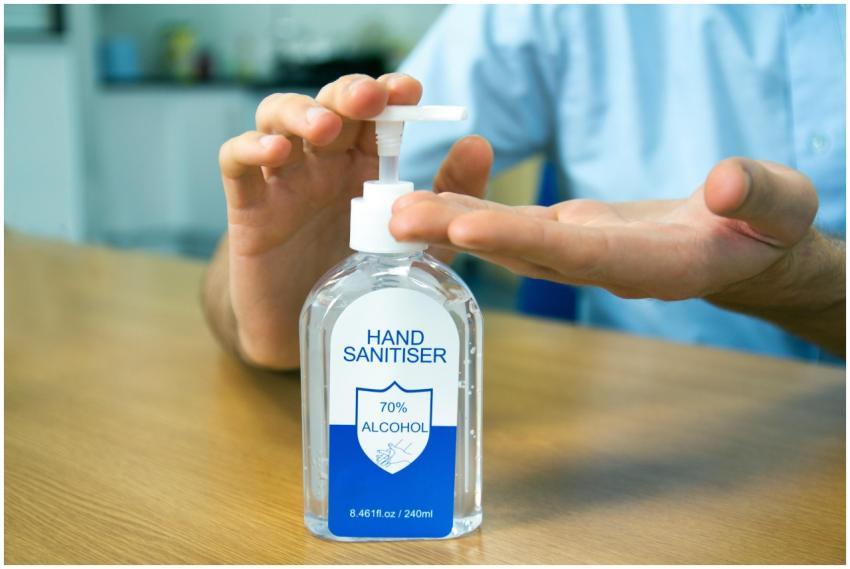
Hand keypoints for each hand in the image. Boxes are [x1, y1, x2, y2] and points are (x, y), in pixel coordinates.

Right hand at [214, 74, 491, 367]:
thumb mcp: (417, 242)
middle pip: (328, 106)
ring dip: (299, 113)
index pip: (372, 115)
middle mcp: (321, 164)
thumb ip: (447, 199)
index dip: (387, 94)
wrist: (306, 330)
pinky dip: (249, 148)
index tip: (408, 90)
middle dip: (348, 94)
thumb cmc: (358, 280)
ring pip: (277, 121)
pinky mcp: (248, 208)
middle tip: (369, 99)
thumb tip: (480, 143)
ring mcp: (282, 182)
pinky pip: (236, 164)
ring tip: (323, 127)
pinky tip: (273, 152)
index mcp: (361, 166)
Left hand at [391, 157, 836, 313]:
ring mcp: (580, 254)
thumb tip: (728, 184)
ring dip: (451, 224)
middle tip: (396, 216)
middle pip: (522, 251)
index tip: (464, 228)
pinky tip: (432, 200)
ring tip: (395, 207)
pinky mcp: (569, 238)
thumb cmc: (766, 227)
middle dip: (459, 234)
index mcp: (649, 262)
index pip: (576, 253)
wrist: (742, 248)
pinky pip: (514, 228)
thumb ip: (760, 198)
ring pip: (508, 241)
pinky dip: (473, 213)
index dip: (520, 240)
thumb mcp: (780, 207)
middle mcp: (600, 265)